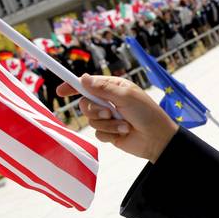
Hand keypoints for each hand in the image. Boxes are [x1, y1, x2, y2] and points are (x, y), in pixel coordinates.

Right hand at [57, 75, 177, 162]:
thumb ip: (103, 88)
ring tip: (124, 125)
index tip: (60, 91)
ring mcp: (108, 118)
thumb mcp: (126, 96)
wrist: (157, 139)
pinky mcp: (109, 133)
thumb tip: (84, 78)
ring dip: (108, 124)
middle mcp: (108, 101)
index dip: (73, 86)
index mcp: (113, 88)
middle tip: (109, 112)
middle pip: (85, 103)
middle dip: (95, 110)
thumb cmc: (147, 113)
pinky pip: (98, 134)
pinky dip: (110, 134)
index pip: (88, 84)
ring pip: (91, 120)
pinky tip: (124, 133)